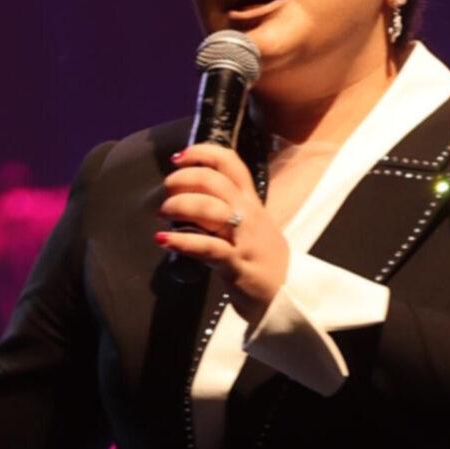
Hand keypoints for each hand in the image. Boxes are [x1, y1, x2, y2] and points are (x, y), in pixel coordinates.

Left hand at [157, 143, 288, 317]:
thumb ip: (226, 211)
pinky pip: (206, 247)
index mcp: (252, 202)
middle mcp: (249, 214)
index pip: (231, 163)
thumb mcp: (252, 227)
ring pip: (209, 208)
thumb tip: (190, 199)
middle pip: (214, 180)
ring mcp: (244, 238)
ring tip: (163, 213)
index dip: (202, 153)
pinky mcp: (236, 263)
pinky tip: (163, 240)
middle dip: (184, 178)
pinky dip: (181, 241)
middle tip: (167, 190)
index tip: (178, 157)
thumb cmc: (263, 260)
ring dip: (179, 205)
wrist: (287, 295)